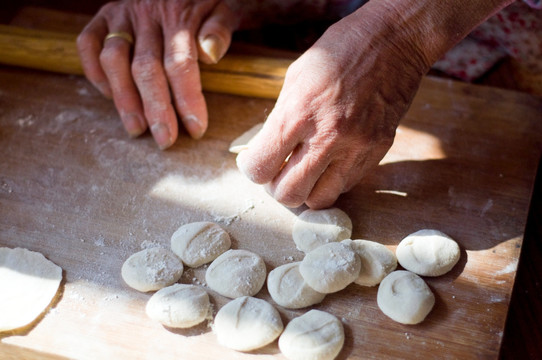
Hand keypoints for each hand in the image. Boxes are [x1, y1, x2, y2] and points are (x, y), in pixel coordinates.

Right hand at [77, 0, 237, 148]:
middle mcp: (146, 13)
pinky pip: (88, 44)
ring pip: (114, 60)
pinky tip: (110, 97)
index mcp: (179, 14)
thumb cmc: (206, 2)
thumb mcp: (225, 9)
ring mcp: (121, 15)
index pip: (181, 63)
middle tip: (165, 140)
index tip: (195, 129)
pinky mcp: (103, 16)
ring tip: (137, 129)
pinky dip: (94, 73)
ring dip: (124, 98)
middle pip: (146, 68)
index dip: (187, 99)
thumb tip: (210, 55)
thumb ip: (220, 30)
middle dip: (156, 109)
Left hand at [236, 7, 427, 208]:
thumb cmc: (338, 53)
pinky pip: (346, 185)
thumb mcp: (295, 79)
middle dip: (276, 186)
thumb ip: (280, 119)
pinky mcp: (377, 152)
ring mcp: (356, 148)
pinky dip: (331, 180)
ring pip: (319, 199)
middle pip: (288, 194)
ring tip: (305, 170)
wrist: (393, 42)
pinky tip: (329, 160)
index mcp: (298, 113)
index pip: (260, 167)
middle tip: (279, 171)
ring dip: (306, 190)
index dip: (252, 168)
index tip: (256, 161)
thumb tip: (268, 150)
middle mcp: (327, 137)